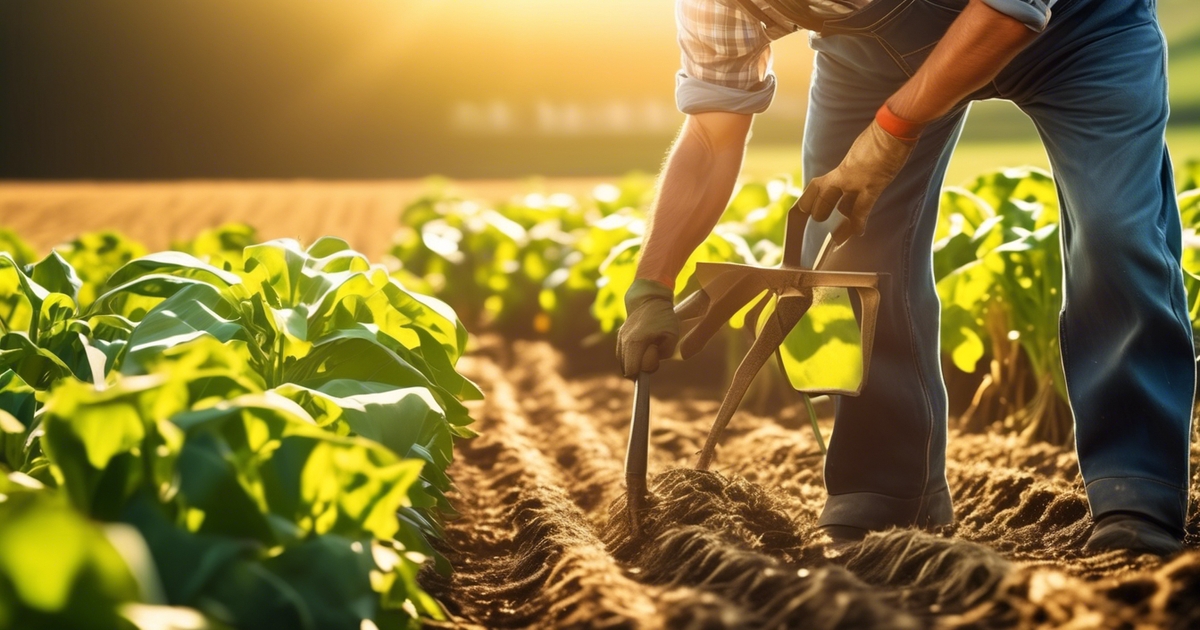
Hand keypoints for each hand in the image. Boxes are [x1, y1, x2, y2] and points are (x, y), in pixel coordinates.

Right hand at [616, 278, 679, 377]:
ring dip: (634, 363)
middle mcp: (624, 341)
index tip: (653, 366)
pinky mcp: (619, 337)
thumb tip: (650, 364)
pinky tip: (642, 348)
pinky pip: (622, 355)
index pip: (631, 371)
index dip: (642, 375)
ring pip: (623, 363)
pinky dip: (631, 356)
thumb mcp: (672, 336)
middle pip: (626, 370)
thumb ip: (664, 353)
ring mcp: (620, 338)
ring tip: (647, 351)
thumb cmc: (664, 318)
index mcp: (636, 342)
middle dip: (639, 370)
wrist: (649, 299)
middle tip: (652, 357)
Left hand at [798, 120, 914, 244]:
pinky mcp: (872, 186)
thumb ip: (856, 165)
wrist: (892, 128)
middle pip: (824, 199)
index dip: (810, 199)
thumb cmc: (880, 136)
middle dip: (820, 212)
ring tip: (837, 237)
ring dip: (841, 224)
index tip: (805, 209)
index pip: (817, 187)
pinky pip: (862, 210)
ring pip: (840, 208)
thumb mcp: (860, 151)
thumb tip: (859, 172)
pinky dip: (859, 223)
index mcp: (841, 168)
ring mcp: (856, 182)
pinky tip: (858, 233)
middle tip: (819, 221)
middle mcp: (844, 176)